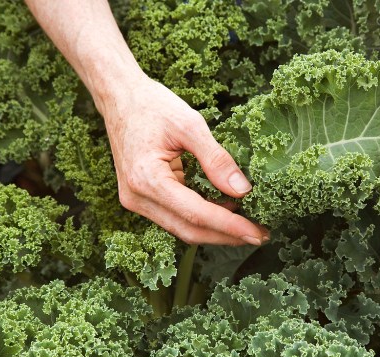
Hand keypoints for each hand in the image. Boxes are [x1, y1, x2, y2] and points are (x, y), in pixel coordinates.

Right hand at [103, 75, 267, 245]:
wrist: (119, 98)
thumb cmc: (152, 105)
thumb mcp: (190, 124)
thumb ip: (217, 159)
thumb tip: (243, 190)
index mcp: (146, 179)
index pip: (196, 214)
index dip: (230, 226)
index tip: (258, 233)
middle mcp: (137, 198)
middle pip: (189, 230)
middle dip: (227, 235)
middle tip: (260, 235)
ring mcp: (136, 201)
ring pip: (183, 228)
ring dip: (216, 230)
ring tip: (248, 225)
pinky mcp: (141, 199)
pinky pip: (176, 216)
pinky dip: (202, 218)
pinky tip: (226, 210)